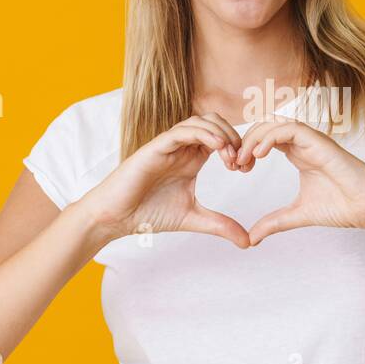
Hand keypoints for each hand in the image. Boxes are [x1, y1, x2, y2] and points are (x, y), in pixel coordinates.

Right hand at [84, 113, 250, 248]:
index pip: (222, 137)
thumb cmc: (148, 213)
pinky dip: (203, 133)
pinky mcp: (155, 147)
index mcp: (192, 158)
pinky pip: (182, 131)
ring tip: (230, 156)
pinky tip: (217, 147)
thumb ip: (221, 226)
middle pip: (215, 122)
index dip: (239, 147)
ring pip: (200, 121)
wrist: (115, 218)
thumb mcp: (194, 218)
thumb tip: (249, 242)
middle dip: (234, 136)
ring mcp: (169, 145)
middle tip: (240, 162)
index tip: (247, 169)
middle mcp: (182, 148)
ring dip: (221, 133)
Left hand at [234, 115, 364, 246]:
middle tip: (235, 164)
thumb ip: (274, 222)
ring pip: (275, 123)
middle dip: (245, 141)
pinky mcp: (321, 142)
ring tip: (244, 160)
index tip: (237, 169)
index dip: (247, 149)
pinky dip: (271, 137)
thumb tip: (251, 238)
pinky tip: (260, 155)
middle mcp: (303, 143)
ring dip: (254, 138)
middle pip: (265, 126)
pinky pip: (291, 128)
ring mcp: (312, 140)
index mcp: (297, 153)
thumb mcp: (297, 215)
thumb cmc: (343, 207)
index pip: (265, 138)